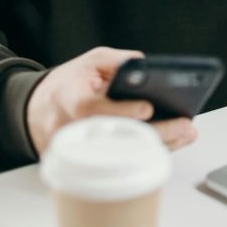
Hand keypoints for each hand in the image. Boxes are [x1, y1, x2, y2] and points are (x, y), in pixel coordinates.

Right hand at [26, 47, 197, 154]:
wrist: (40, 109)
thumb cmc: (71, 83)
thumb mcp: (91, 61)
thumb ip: (118, 61)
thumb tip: (146, 66)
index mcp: (67, 97)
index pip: (89, 108)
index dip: (118, 110)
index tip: (148, 108)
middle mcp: (69, 128)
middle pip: (113, 138)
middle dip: (153, 133)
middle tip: (185, 126)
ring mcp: (78, 152)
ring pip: (121, 155)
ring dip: (158, 145)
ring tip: (186, 132)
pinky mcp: (87, 165)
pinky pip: (121, 163)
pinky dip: (147, 153)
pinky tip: (172, 142)